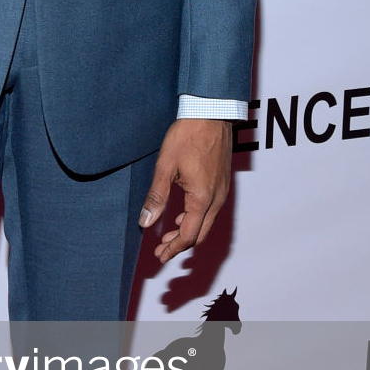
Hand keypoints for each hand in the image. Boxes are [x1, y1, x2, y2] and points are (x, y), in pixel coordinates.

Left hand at [139, 120, 232, 263]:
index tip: (160, 255)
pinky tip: (182, 215)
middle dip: (180, 245)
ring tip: (169, 234)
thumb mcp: (165, 166)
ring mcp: (222, 191)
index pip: (188, 235)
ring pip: (206, 223)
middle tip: (162, 250)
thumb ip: (156, 197)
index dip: (173, 248)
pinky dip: (196, 219)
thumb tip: (146, 222)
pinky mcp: (223, 183)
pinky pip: (211, 210)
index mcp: (202, 198)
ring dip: (188, 232)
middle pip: (200, 234)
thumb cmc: (188, 135)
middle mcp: (216, 199)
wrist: (211, 114)